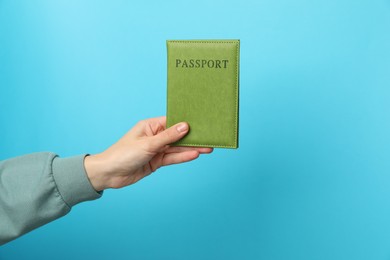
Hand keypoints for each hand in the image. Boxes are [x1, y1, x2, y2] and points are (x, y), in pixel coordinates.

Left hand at [84, 116, 212, 190]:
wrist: (109, 174)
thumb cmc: (123, 154)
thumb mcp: (148, 144)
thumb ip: (168, 137)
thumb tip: (185, 126)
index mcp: (151, 126)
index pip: (173, 122)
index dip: (188, 122)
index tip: (203, 122)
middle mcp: (155, 136)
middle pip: (178, 136)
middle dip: (193, 137)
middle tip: (210, 137)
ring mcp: (156, 149)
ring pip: (177, 148)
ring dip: (191, 148)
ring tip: (208, 148)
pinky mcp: (156, 161)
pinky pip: (172, 158)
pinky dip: (183, 157)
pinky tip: (195, 155)